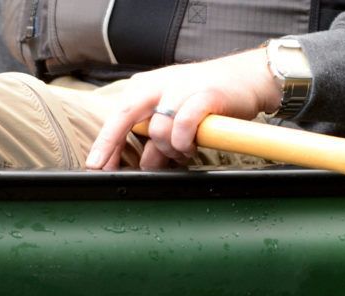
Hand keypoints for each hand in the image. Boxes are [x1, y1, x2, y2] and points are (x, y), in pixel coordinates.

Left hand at [86, 48, 282, 170]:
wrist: (248, 77)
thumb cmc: (211, 99)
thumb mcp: (177, 113)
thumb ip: (159, 135)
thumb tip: (145, 162)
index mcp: (148, 86)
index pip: (119, 115)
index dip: (105, 142)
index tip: (96, 165)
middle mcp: (160, 83)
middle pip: (126, 116)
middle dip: (114, 145)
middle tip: (112, 170)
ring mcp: (182, 88)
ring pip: (159, 129)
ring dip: (170, 150)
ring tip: (184, 152)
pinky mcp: (205, 95)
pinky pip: (184, 124)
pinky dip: (184, 140)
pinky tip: (190, 146)